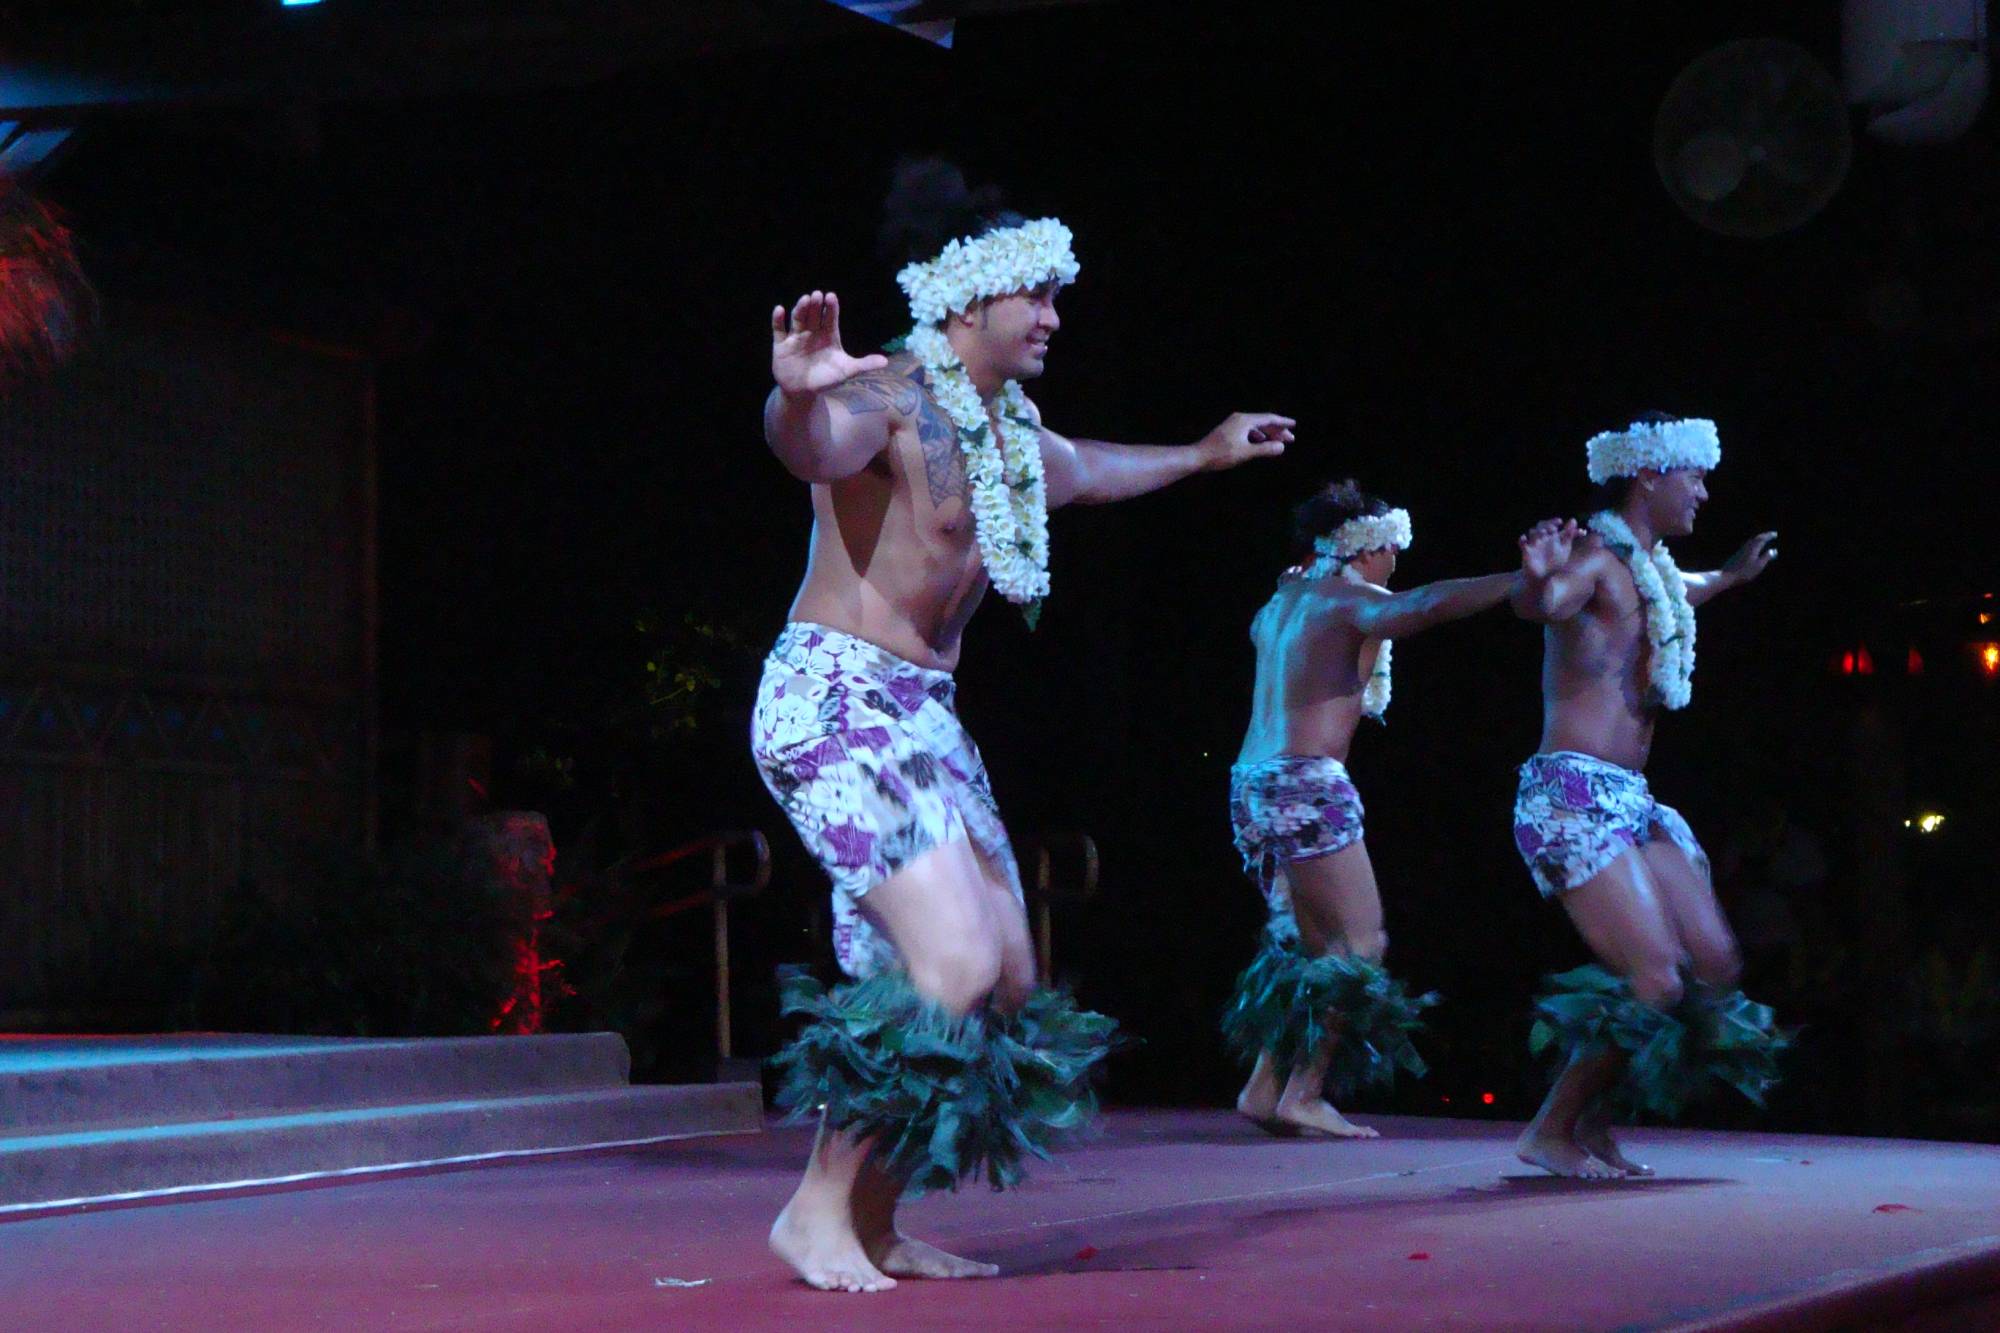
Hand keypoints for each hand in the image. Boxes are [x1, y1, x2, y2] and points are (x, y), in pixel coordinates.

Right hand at [770, 290, 888, 396]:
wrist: (803, 392)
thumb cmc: (826, 378)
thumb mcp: (847, 371)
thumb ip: (864, 365)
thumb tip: (886, 362)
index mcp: (828, 335)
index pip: (830, 318)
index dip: (831, 308)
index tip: (831, 297)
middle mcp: (812, 332)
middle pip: (814, 316)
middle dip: (816, 306)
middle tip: (818, 295)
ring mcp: (796, 337)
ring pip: (798, 320)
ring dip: (800, 310)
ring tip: (804, 299)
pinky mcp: (781, 345)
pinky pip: (778, 330)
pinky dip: (778, 320)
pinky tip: (779, 310)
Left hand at [1197, 412, 1294, 470]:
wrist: (1198, 457)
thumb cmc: (1221, 455)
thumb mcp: (1246, 453)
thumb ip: (1265, 450)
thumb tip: (1282, 447)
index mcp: (1244, 420)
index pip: (1268, 418)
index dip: (1282, 422)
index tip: (1294, 425)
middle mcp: (1239, 419)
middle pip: (1263, 422)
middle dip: (1277, 430)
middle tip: (1290, 439)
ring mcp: (1233, 424)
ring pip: (1255, 428)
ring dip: (1268, 435)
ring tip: (1278, 443)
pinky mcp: (1228, 432)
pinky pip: (1248, 432)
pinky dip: (1258, 437)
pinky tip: (1261, 444)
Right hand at [1519, 518, 1578, 579]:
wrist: (1543, 577)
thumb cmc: (1554, 563)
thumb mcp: (1564, 549)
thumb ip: (1569, 535)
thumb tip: (1574, 519)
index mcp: (1551, 537)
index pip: (1552, 525)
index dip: (1554, 521)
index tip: (1560, 522)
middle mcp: (1542, 538)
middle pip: (1541, 525)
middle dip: (1547, 525)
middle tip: (1554, 529)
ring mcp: (1534, 544)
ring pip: (1532, 532)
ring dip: (1538, 531)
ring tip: (1544, 533)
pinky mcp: (1526, 551)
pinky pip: (1522, 543)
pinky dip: (1522, 540)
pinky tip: (1524, 538)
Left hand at [1723, 531, 1778, 584]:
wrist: (1727, 576)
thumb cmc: (1744, 572)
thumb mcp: (1758, 566)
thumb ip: (1766, 557)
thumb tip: (1774, 550)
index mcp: (1752, 548)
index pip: (1762, 539)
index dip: (1769, 536)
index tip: (1775, 534)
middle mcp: (1746, 547)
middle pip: (1756, 538)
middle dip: (1764, 536)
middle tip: (1771, 535)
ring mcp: (1740, 551)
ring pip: (1751, 542)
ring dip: (1758, 539)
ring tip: (1764, 540)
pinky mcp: (1737, 555)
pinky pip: (1747, 546)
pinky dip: (1753, 544)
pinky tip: (1753, 548)